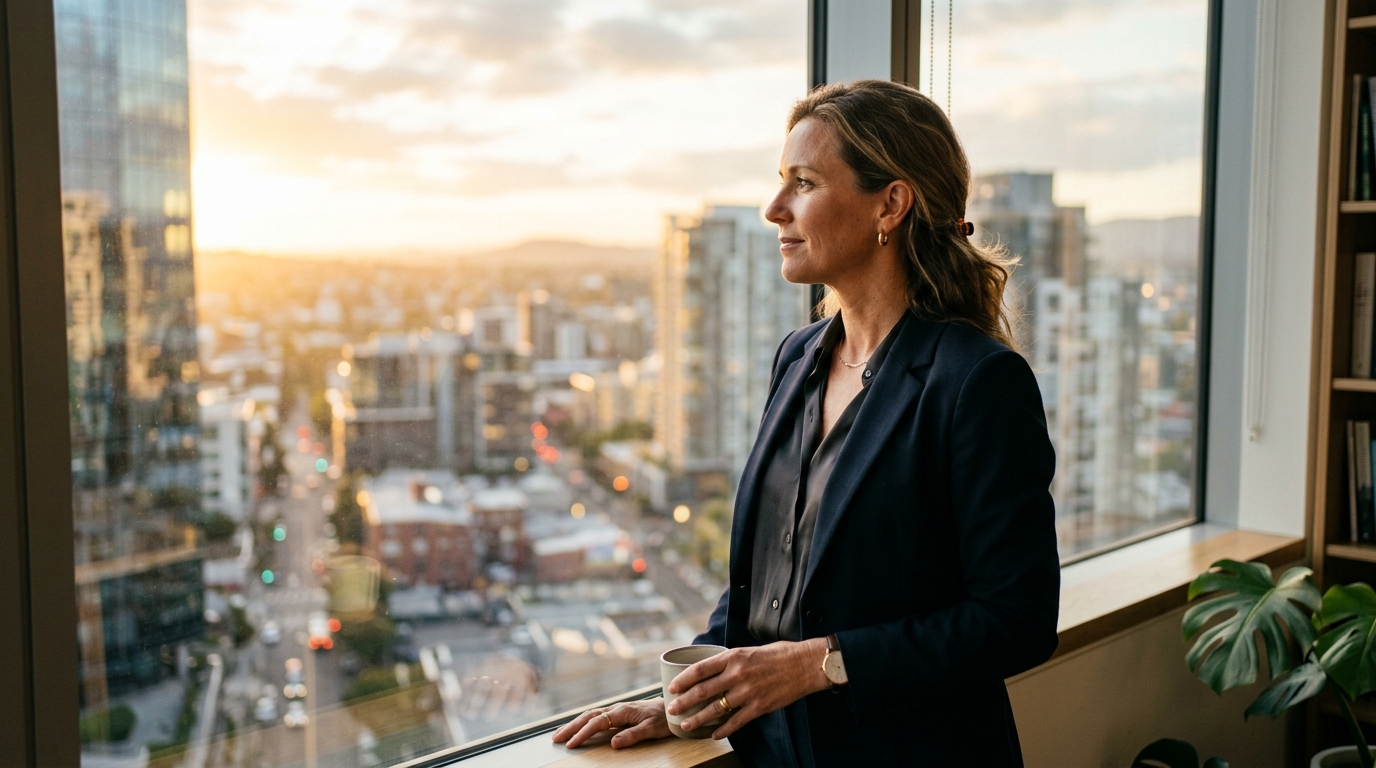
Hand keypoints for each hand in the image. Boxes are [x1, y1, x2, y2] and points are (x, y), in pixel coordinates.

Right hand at [551, 698, 670, 749]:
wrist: (672, 707)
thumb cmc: (664, 719)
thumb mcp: (651, 729)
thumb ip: (632, 736)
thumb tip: (612, 744)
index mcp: (622, 711)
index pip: (597, 722)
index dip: (583, 733)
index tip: (571, 744)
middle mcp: (616, 708)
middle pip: (588, 716)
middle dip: (570, 727)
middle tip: (555, 739)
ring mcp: (616, 709)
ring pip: (590, 715)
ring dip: (574, 724)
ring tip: (560, 734)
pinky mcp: (618, 712)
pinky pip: (596, 716)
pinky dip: (583, 721)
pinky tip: (576, 726)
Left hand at [666, 639, 830, 738]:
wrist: (806, 664)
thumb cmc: (779, 654)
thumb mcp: (749, 650)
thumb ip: (730, 661)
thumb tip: (710, 669)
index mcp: (733, 656)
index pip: (700, 669)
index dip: (682, 680)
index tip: (671, 687)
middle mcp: (738, 674)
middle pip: (702, 691)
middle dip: (684, 702)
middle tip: (672, 710)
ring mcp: (748, 692)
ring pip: (716, 710)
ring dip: (698, 720)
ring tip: (686, 726)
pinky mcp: (759, 707)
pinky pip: (736, 722)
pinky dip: (723, 730)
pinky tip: (714, 735)